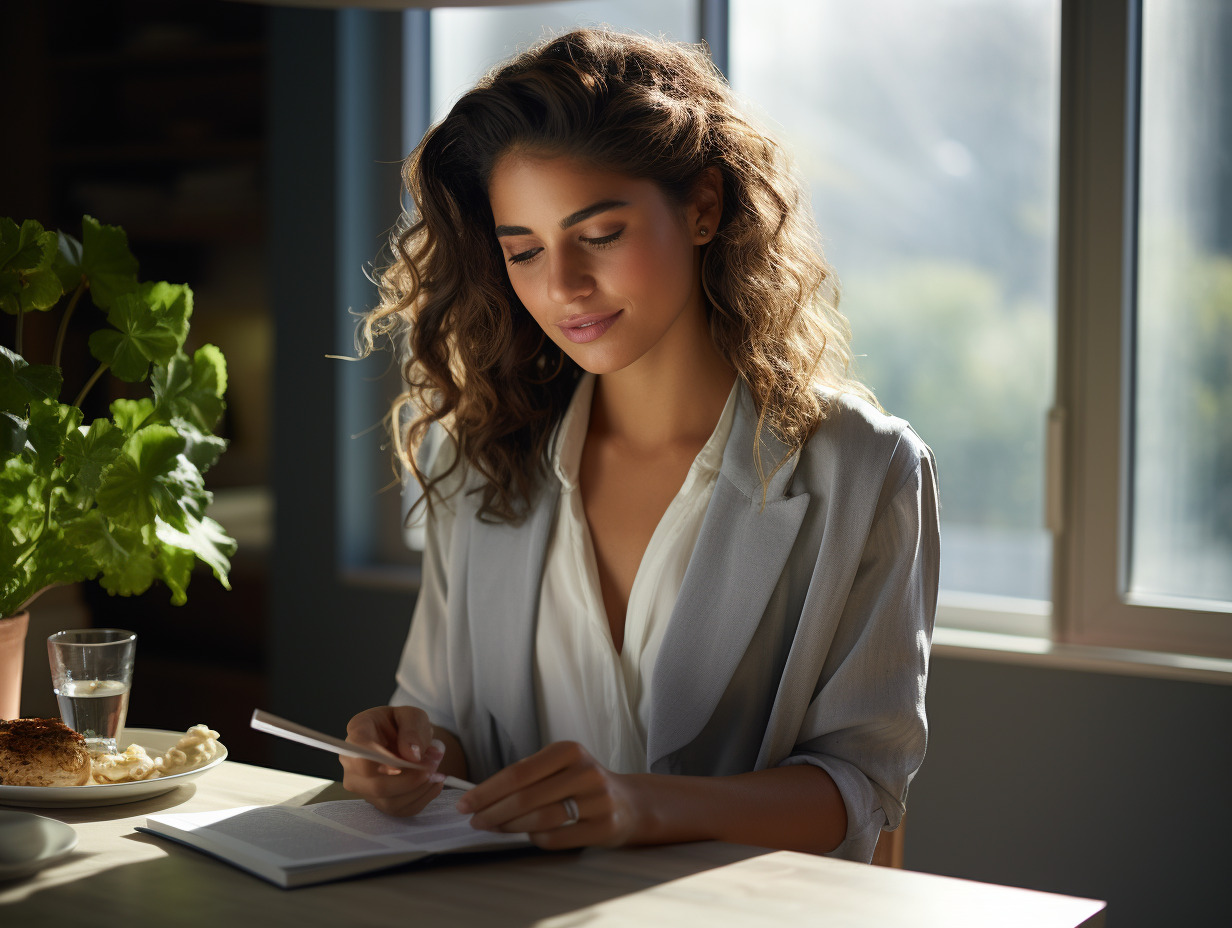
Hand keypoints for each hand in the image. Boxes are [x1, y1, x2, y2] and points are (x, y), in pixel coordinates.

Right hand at [340, 705, 445, 816]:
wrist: (405, 738)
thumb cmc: (403, 724)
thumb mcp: (413, 715)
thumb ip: (412, 729)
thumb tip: (412, 756)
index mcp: (358, 733)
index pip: (360, 755)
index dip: (385, 763)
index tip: (413, 759)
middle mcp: (352, 764)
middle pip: (377, 786)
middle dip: (412, 778)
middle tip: (434, 764)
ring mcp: (363, 786)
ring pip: (390, 802)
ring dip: (420, 789)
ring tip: (436, 770)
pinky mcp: (378, 801)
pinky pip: (401, 810)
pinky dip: (422, 798)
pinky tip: (433, 782)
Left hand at [455, 741, 640, 848]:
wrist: (629, 803)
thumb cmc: (581, 783)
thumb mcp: (560, 766)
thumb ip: (527, 775)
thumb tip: (480, 795)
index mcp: (569, 750)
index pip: (517, 773)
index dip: (487, 791)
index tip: (465, 803)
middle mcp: (585, 772)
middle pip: (525, 797)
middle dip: (493, 812)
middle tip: (475, 821)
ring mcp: (597, 800)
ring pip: (540, 819)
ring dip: (510, 827)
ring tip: (494, 828)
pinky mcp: (604, 826)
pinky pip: (557, 837)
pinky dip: (535, 838)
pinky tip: (526, 835)